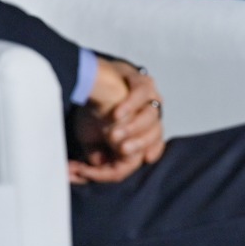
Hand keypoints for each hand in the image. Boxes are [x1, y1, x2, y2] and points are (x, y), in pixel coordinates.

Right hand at [66, 57, 167, 183]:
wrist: (89, 80)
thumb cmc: (93, 111)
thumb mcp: (91, 138)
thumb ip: (98, 153)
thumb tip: (99, 165)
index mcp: (144, 131)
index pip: (151, 148)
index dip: (142, 156)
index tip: (131, 161)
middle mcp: (151, 115)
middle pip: (155, 134)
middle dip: (138, 145)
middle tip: (121, 150)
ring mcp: (149, 97)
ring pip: (151, 116)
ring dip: (134, 128)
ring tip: (114, 135)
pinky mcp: (141, 81)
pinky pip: (142, 93)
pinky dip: (131, 104)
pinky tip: (117, 114)